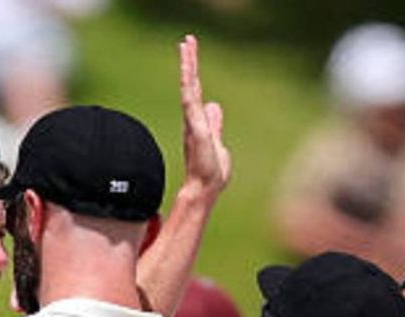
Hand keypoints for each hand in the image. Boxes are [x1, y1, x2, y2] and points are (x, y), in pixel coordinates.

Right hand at [177, 35, 230, 200]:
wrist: (205, 189)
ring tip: (186, 45)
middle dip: (189, 62)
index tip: (190, 52)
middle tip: (187, 40)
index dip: (192, 72)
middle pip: (190, 84)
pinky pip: (190, 101)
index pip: (195, 91)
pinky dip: (188, 85)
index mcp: (198, 121)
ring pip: (189, 88)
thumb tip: (214, 106)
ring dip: (188, 66)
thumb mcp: (218, 142)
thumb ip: (215, 124)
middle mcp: (193, 118)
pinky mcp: (195, 128)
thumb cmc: (211, 172)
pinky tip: (188, 70)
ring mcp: (193, 122)